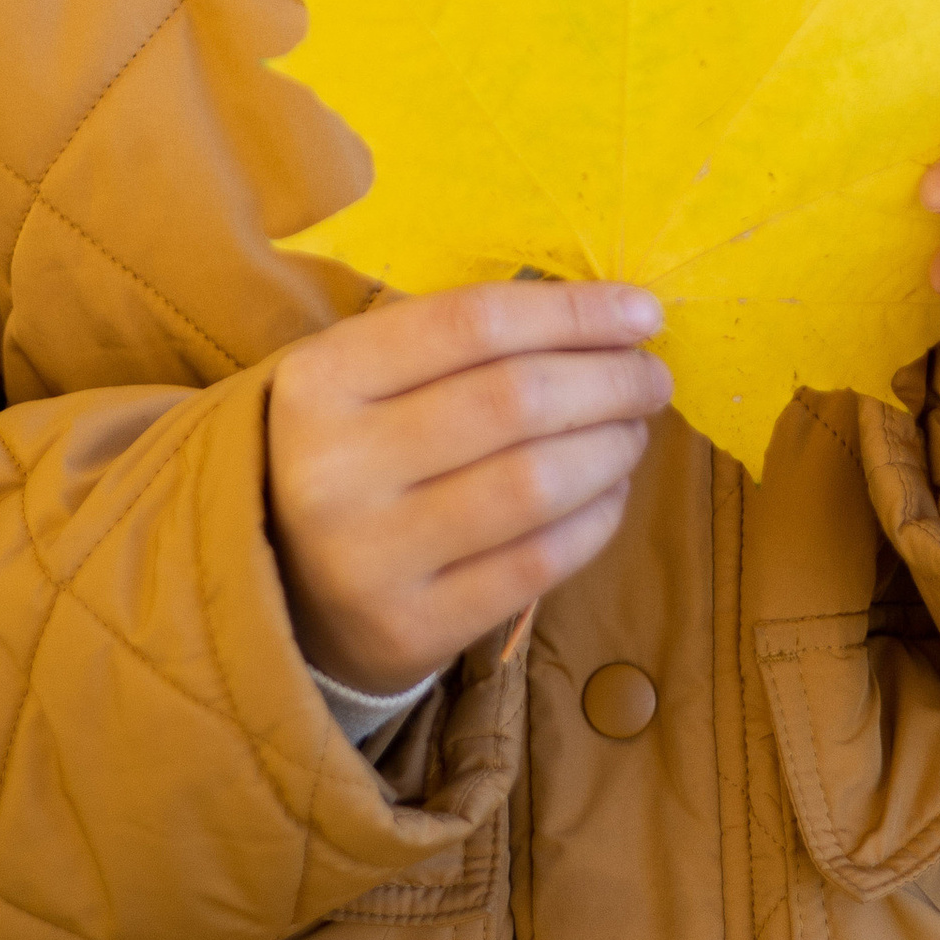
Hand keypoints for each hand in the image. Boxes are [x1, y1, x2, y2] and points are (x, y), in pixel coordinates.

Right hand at [266, 282, 671, 695]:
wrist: (287, 592)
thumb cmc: (359, 454)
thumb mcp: (371, 380)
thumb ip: (469, 345)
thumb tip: (614, 319)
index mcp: (321, 380)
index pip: (472, 323)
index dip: (572, 312)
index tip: (641, 312)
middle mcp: (334, 467)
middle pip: (513, 401)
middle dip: (608, 380)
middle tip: (652, 376)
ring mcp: (369, 556)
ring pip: (534, 484)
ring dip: (610, 449)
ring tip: (633, 431)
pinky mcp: (410, 628)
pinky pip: (537, 563)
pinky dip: (595, 520)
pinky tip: (610, 492)